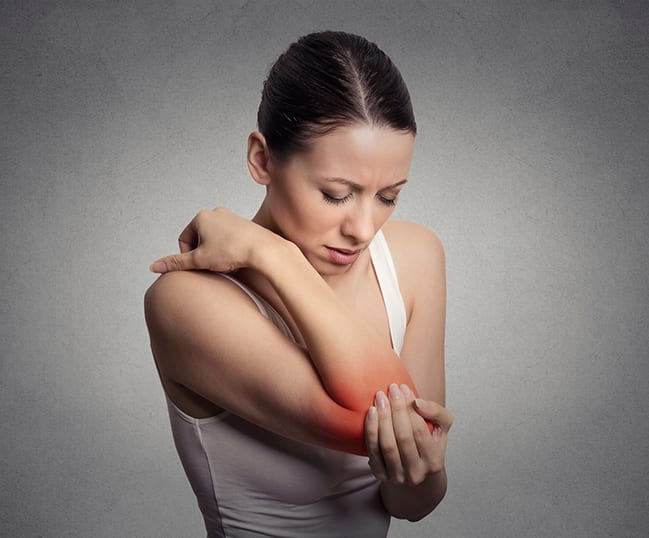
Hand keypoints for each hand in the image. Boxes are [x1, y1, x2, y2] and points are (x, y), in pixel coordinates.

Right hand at [149, 207, 276, 273]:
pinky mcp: (243, 224)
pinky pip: (228, 239)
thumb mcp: (200, 260)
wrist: (264, 249)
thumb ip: (176, 263)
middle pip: (199, 239)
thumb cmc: (233, 251)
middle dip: (203, 254)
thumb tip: (154, 267)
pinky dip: (228, 249)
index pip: (183, 240)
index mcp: (201, 217)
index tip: (201, 265)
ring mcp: (230, 216)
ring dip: (216, 252)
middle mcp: (215, 212)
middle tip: (215, 265)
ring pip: (214, 240)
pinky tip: (237, 257)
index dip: (188, 257)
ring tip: (227, 261)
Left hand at [365, 383, 451, 485]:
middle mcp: (416, 473)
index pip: (420, 431)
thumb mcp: (441, 426)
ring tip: (380, 399)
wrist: (415, 466)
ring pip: (387, 445)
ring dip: (382, 418)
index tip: (402, 388)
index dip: (410, 408)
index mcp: (434, 461)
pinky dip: (371, 430)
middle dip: (396, 410)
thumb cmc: (428, 441)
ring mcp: (397, 476)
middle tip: (390, 390)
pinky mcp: (380, 475)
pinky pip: (373, 451)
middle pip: (403, 437)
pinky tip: (371, 413)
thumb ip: (436, 412)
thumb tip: (417, 403)